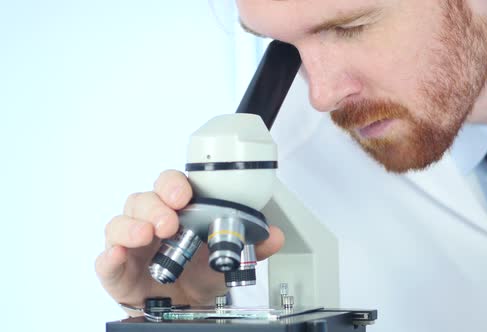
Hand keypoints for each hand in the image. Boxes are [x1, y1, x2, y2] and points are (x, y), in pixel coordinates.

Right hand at [95, 170, 283, 314]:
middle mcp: (150, 222)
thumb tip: (275, 236)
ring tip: (148, 235)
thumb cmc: (198, 273)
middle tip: (171, 220)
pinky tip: (117, 255)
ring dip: (132, 226)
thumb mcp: (227, 259)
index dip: (173, 185)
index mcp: (176, 212)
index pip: (169, 186)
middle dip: (156, 205)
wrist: (184, 308)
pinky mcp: (118, 270)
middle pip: (142, 199)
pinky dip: (109, 256)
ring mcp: (131, 245)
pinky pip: (106, 259)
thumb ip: (252, 247)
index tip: (185, 194)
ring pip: (120, 223)